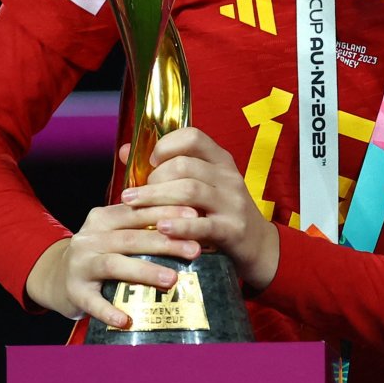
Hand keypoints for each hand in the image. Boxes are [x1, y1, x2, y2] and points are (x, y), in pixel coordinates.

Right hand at [24, 199, 202, 327]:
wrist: (55, 277)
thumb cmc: (98, 254)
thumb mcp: (113, 233)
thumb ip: (141, 227)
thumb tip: (190, 226)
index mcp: (102, 218)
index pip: (137, 211)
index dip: (166, 212)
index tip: (194, 216)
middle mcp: (89, 238)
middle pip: (131, 237)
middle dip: (165, 242)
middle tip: (194, 249)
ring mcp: (79, 264)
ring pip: (114, 264)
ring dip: (144, 271)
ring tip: (171, 279)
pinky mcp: (74, 291)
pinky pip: (93, 302)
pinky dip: (109, 311)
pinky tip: (127, 320)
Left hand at [120, 127, 280, 291]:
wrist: (258, 246)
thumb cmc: (219, 212)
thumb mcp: (201, 185)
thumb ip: (166, 167)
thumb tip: (125, 151)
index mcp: (220, 160)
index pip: (193, 136)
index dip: (166, 145)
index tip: (149, 163)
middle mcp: (228, 176)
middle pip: (185, 165)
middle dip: (153, 178)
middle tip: (134, 195)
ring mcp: (232, 202)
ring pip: (190, 190)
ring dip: (157, 198)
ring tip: (134, 207)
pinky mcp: (233, 229)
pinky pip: (203, 224)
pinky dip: (180, 225)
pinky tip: (162, 228)